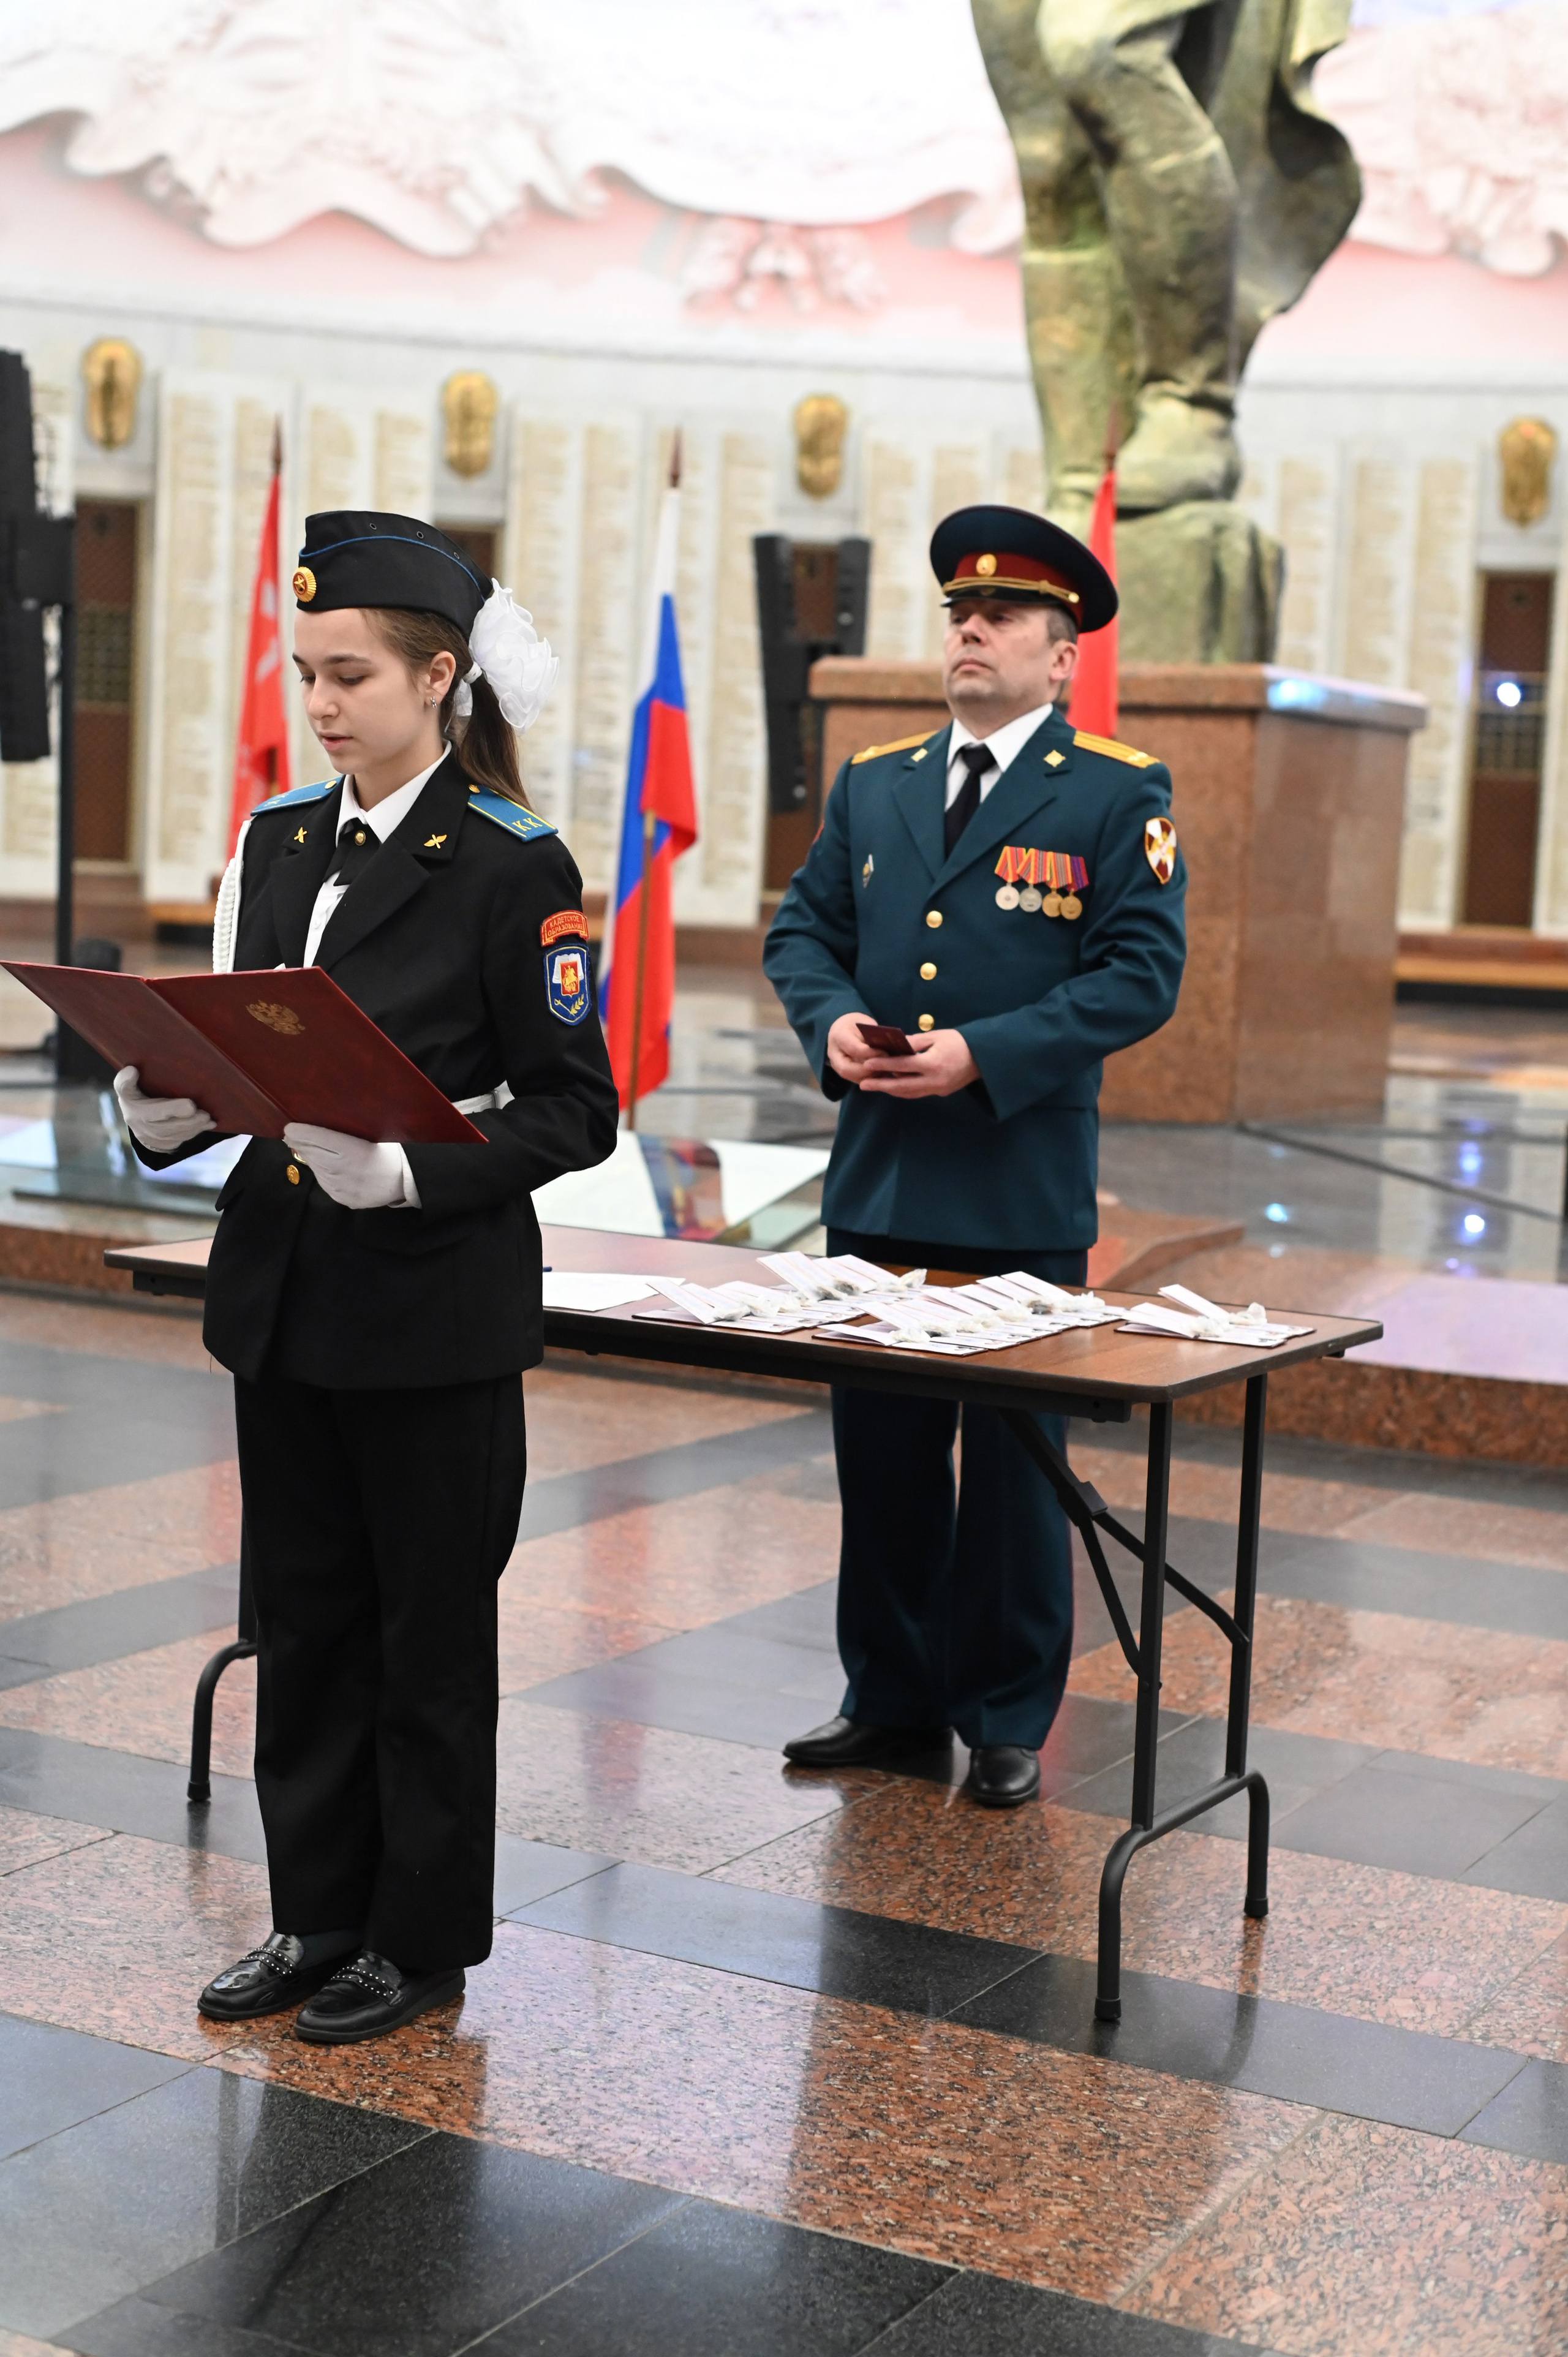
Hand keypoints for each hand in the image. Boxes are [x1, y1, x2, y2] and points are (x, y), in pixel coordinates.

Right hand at [113, 1066, 216, 1151]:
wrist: (136, 1120)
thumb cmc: (134, 1097)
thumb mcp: (126, 1088)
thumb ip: (125, 1081)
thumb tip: (132, 1071)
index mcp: (134, 1111)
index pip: (151, 1110)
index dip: (172, 1108)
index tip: (191, 1105)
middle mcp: (142, 1128)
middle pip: (168, 1127)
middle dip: (189, 1121)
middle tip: (205, 1114)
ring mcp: (153, 1139)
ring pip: (177, 1136)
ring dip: (195, 1127)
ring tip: (208, 1119)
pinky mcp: (163, 1146)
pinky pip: (181, 1140)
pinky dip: (195, 1132)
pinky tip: (207, 1125)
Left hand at [283, 1124, 415, 1210]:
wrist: (403, 1181)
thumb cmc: (388, 1152)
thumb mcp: (370, 1135)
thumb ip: (345, 1133)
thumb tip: (317, 1128)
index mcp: (352, 1149)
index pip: (317, 1137)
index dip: (300, 1132)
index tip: (288, 1127)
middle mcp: (343, 1169)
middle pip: (312, 1153)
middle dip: (299, 1143)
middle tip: (291, 1135)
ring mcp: (341, 1186)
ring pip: (316, 1168)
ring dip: (310, 1157)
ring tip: (306, 1148)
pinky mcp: (341, 1198)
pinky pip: (324, 1182)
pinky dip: (321, 1172)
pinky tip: (323, 1165)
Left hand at [856, 1028, 979, 1099]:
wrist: (984, 1058)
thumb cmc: (960, 1042)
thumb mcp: (937, 1036)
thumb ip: (914, 1042)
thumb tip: (893, 1046)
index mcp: (934, 1063)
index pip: (902, 1065)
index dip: (883, 1064)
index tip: (868, 1064)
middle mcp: (935, 1080)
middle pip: (902, 1085)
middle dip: (881, 1085)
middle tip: (863, 1084)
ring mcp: (938, 1089)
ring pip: (908, 1093)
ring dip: (890, 1090)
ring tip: (874, 1086)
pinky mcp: (941, 1092)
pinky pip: (918, 1093)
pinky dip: (903, 1091)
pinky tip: (893, 1087)